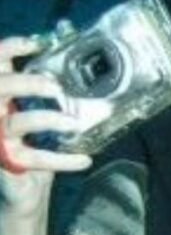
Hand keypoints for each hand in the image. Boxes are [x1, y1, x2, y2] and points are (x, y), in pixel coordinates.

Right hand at [0, 36, 90, 215]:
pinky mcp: (8, 162)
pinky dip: (63, 159)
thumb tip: (97, 92)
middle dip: (28, 82)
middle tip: (56, 87)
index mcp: (1, 96)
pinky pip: (35, 158)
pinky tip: (85, 159)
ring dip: (49, 119)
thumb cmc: (35, 147)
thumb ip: (57, 102)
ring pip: (17, 121)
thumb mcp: (42, 118)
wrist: (24, 191)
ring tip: (76, 123)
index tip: (36, 42)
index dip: (9, 48)